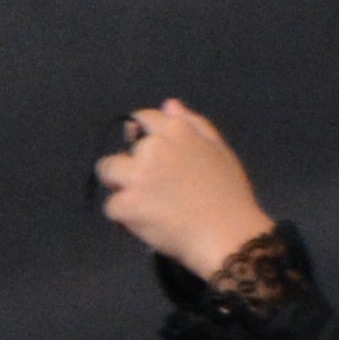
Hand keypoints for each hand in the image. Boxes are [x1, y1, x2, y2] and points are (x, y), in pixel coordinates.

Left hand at [101, 99, 274, 277]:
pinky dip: (124, 217)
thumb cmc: (231, 195)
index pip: (143, 118)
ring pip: (107, 172)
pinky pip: (111, 207)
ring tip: (141, 204)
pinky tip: (144, 224)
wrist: (228, 236)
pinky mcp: (128, 204)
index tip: (151, 158)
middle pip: (123, 150)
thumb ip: (194, 124)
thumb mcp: (220, 151)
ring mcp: (138, 176)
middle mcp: (153, 147)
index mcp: (177, 131)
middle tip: (154, 190)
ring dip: (119, 186)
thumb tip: (169, 104)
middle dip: (132, 167)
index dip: (142, 137)